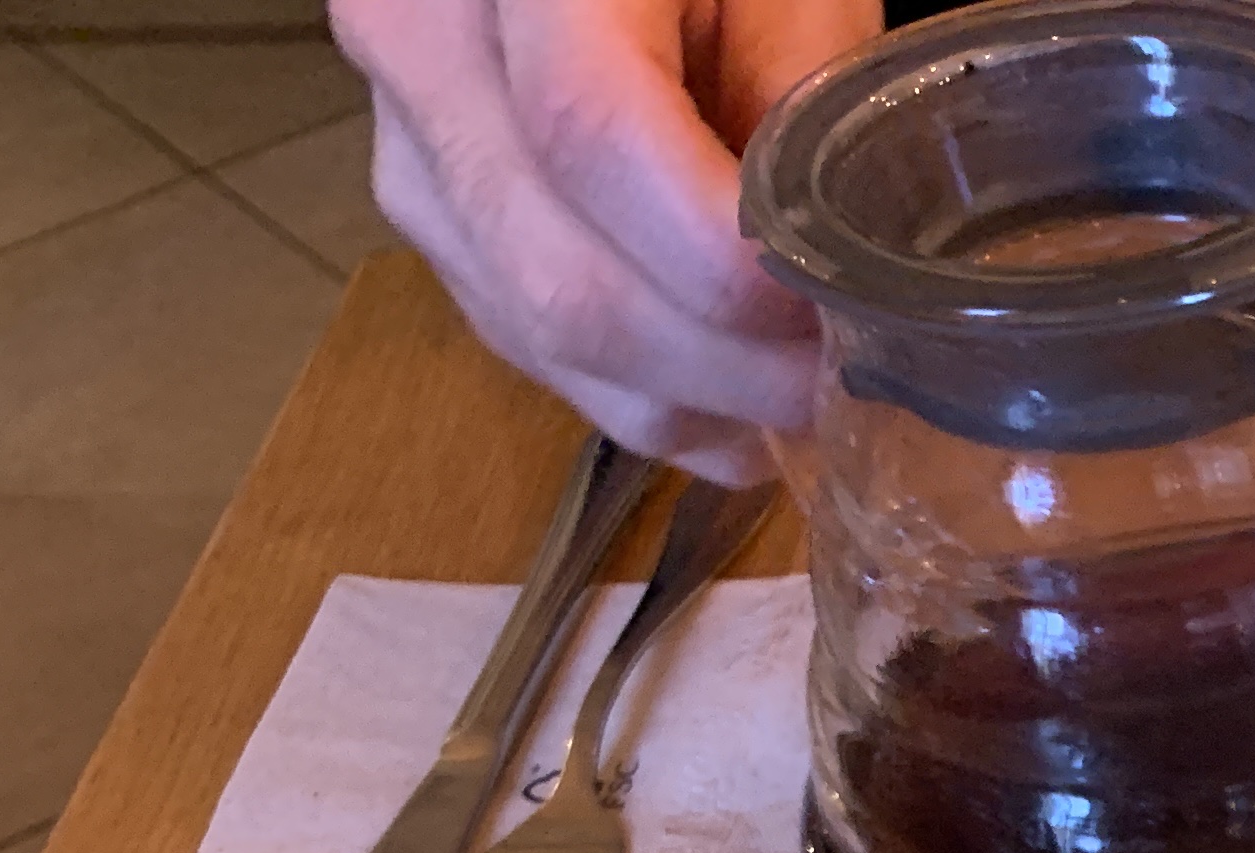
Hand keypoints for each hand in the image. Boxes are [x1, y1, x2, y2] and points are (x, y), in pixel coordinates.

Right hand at [334, 0, 876, 480]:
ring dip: (693, 398)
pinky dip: (647, 393)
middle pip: (563, 278)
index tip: (840, 309)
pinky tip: (733, 389)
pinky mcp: (426, 216)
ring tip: (802, 391)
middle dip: (725, 366)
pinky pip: (530, 346)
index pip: (592, 137)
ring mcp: (409, 145)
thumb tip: (837, 270)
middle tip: (845, 382)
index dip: (724, 260)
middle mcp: (422, 51)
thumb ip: (802, 95)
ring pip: (545, 336)